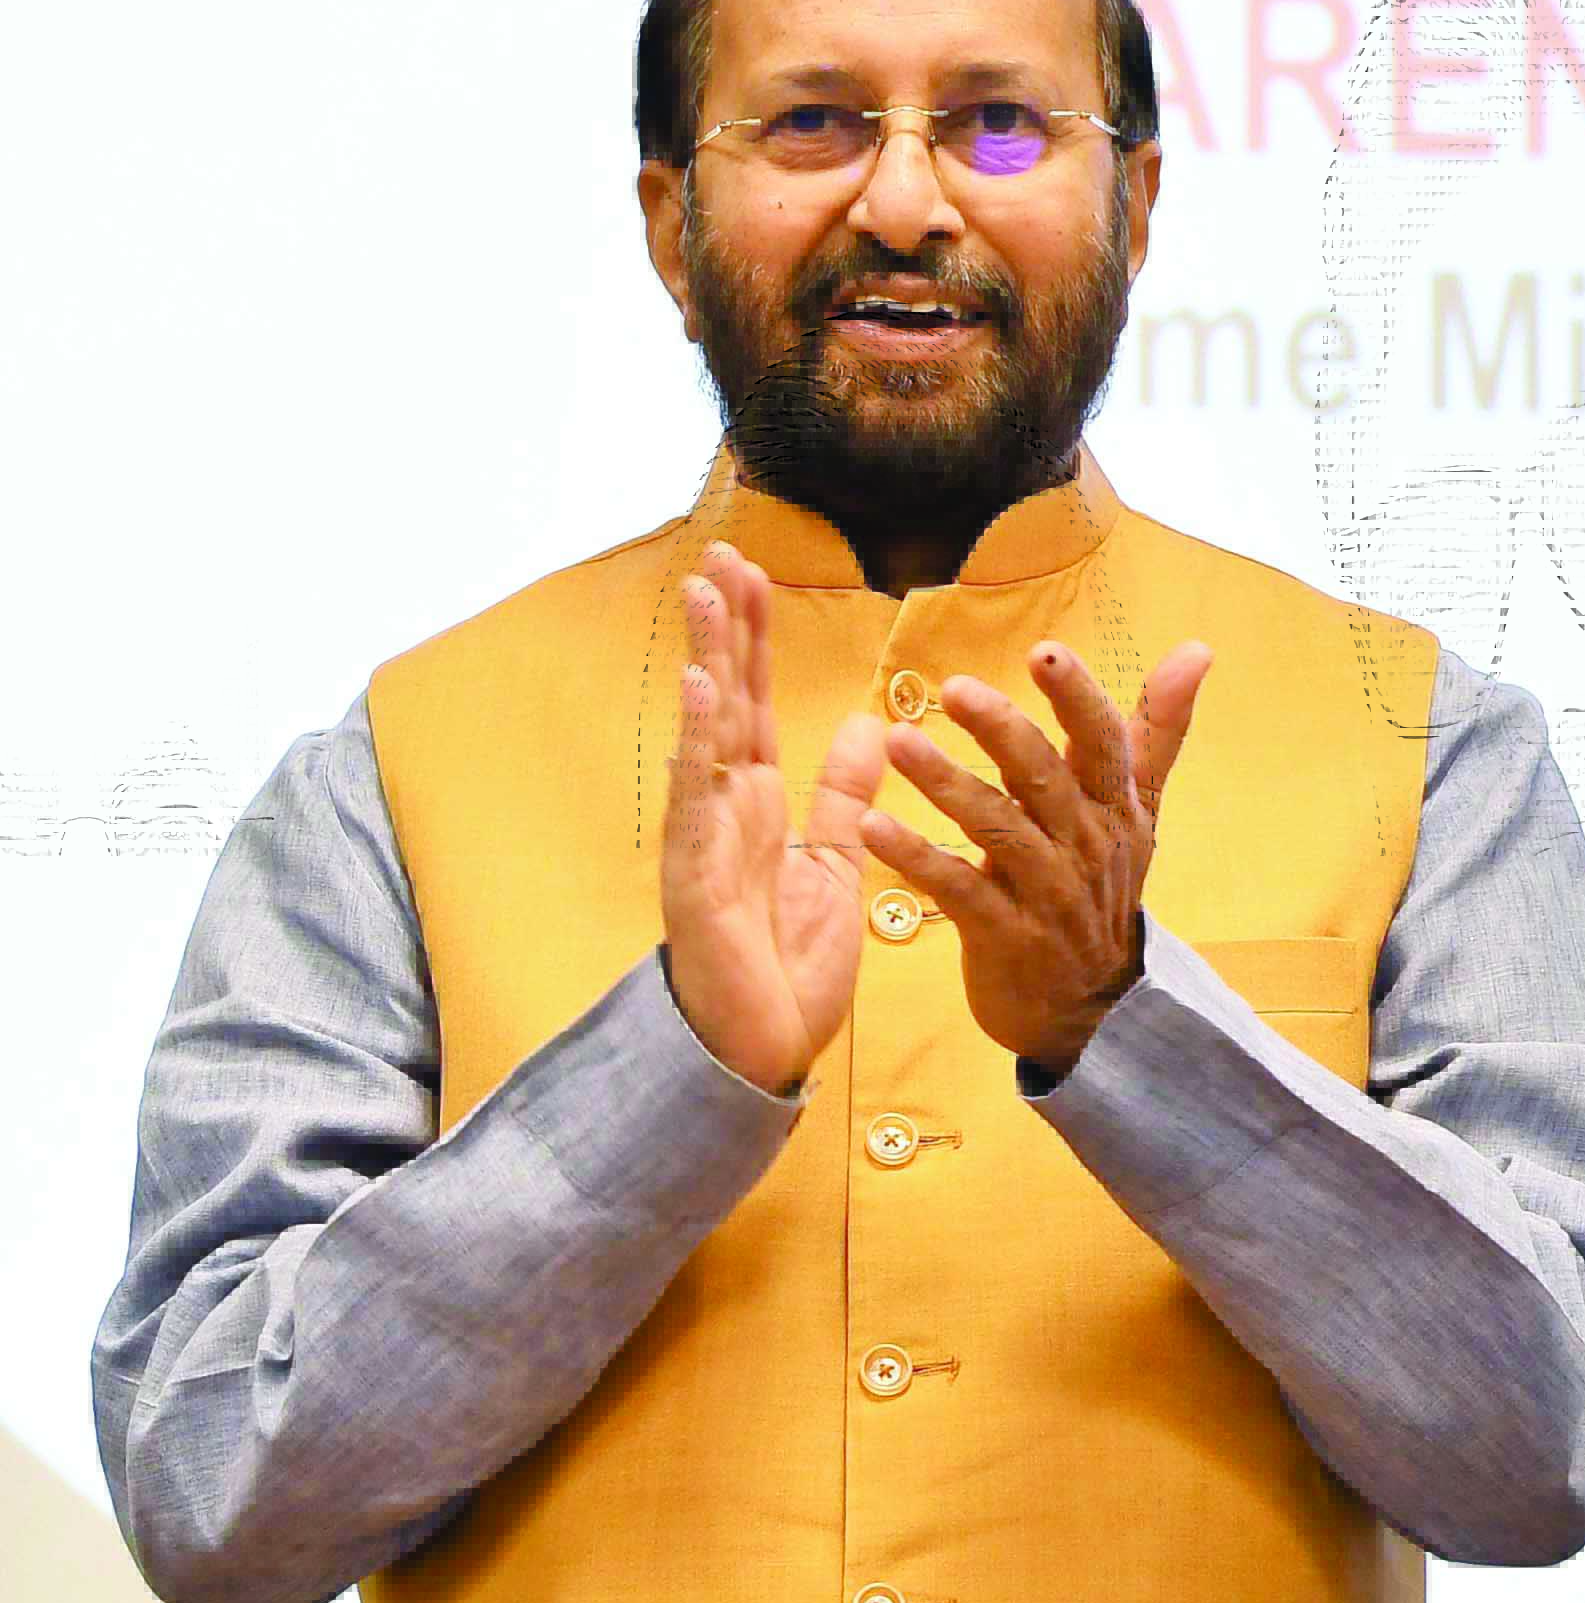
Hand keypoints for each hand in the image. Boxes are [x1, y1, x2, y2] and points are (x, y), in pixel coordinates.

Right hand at [660, 545, 889, 1091]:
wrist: (761, 1049)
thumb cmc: (784, 962)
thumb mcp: (836, 863)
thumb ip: (846, 796)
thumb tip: (869, 725)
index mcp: (757, 805)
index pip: (754, 703)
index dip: (754, 639)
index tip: (754, 574)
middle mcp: (723, 808)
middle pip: (726, 700)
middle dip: (726, 628)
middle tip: (722, 553)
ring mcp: (704, 837)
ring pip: (706, 733)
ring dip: (708, 663)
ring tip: (709, 595)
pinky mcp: (697, 875)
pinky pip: (700, 798)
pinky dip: (702, 741)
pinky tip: (705, 689)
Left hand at [858, 639, 1213, 1076]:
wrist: (1090, 1005)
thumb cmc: (1101, 889)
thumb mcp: (1136, 810)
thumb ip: (1155, 729)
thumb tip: (1197, 649)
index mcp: (1111, 806)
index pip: (1102, 742)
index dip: (1076, 698)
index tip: (1045, 653)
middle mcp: (1083, 844)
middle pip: (1045, 778)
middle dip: (1002, 731)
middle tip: (954, 690)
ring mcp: (1045, 892)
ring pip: (998, 829)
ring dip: (946, 785)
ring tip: (898, 742)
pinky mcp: (1003, 934)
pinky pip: (958, 889)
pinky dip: (916, 859)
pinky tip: (872, 827)